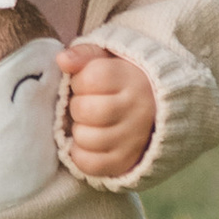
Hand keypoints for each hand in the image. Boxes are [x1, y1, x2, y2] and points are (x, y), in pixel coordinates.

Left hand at [58, 41, 155, 185]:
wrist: (157, 112)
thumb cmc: (121, 83)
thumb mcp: (106, 60)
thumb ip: (83, 54)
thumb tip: (62, 60)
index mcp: (130, 80)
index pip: (91, 78)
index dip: (79, 81)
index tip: (86, 84)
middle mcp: (136, 110)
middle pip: (85, 110)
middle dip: (77, 106)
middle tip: (87, 104)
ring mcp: (132, 138)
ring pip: (85, 138)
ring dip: (79, 130)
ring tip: (90, 123)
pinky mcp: (126, 162)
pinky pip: (89, 163)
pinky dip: (81, 155)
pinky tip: (88, 143)